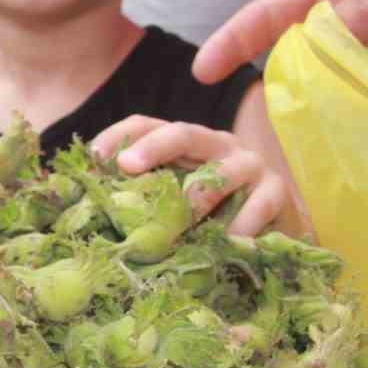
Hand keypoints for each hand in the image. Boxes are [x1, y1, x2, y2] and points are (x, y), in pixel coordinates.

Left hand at [91, 116, 287, 236]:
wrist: (278, 229)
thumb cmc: (214, 214)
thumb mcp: (174, 202)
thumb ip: (143, 198)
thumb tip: (88, 208)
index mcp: (185, 144)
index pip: (147, 124)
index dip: (119, 135)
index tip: (95, 157)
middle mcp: (216, 145)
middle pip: (184, 133)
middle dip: (154, 147)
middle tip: (127, 166)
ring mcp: (250, 165)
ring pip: (223, 171)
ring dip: (198, 197)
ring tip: (180, 225)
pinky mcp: (278, 192)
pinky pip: (261, 204)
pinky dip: (244, 224)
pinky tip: (230, 242)